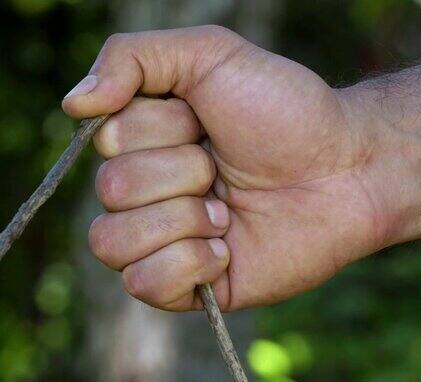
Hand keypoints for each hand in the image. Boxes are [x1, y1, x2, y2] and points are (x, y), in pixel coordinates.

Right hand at [61, 26, 391, 310]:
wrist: (349, 169)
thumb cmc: (285, 109)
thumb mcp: (210, 54)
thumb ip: (131, 57)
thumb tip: (72, 105)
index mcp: (144, 140)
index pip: (106, 141)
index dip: (161, 130)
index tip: (207, 122)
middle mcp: (147, 192)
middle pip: (110, 192)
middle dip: (182, 172)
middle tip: (226, 169)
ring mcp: (166, 241)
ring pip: (112, 243)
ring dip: (182, 219)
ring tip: (228, 212)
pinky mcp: (189, 287)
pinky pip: (143, 285)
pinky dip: (188, 264)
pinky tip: (227, 250)